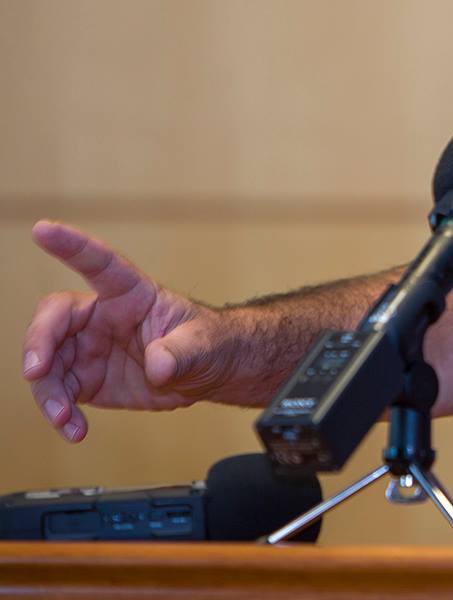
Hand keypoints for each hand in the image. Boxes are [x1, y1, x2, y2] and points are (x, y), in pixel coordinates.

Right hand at [21, 220, 235, 441]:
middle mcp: (101, 316)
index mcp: (131, 293)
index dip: (72, 245)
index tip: (44, 229)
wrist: (208, 373)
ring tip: (65, 417)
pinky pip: (58, 393)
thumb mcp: (205, 344)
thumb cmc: (209, 342)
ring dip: (47, 391)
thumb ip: (183, 352)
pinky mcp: (86, 378)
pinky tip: (75, 429)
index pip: (99, 263)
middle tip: (37, 370)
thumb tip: (159, 365)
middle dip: (39, 342)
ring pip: (47, 363)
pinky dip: (60, 413)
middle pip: (54, 319)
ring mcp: (89, 348)